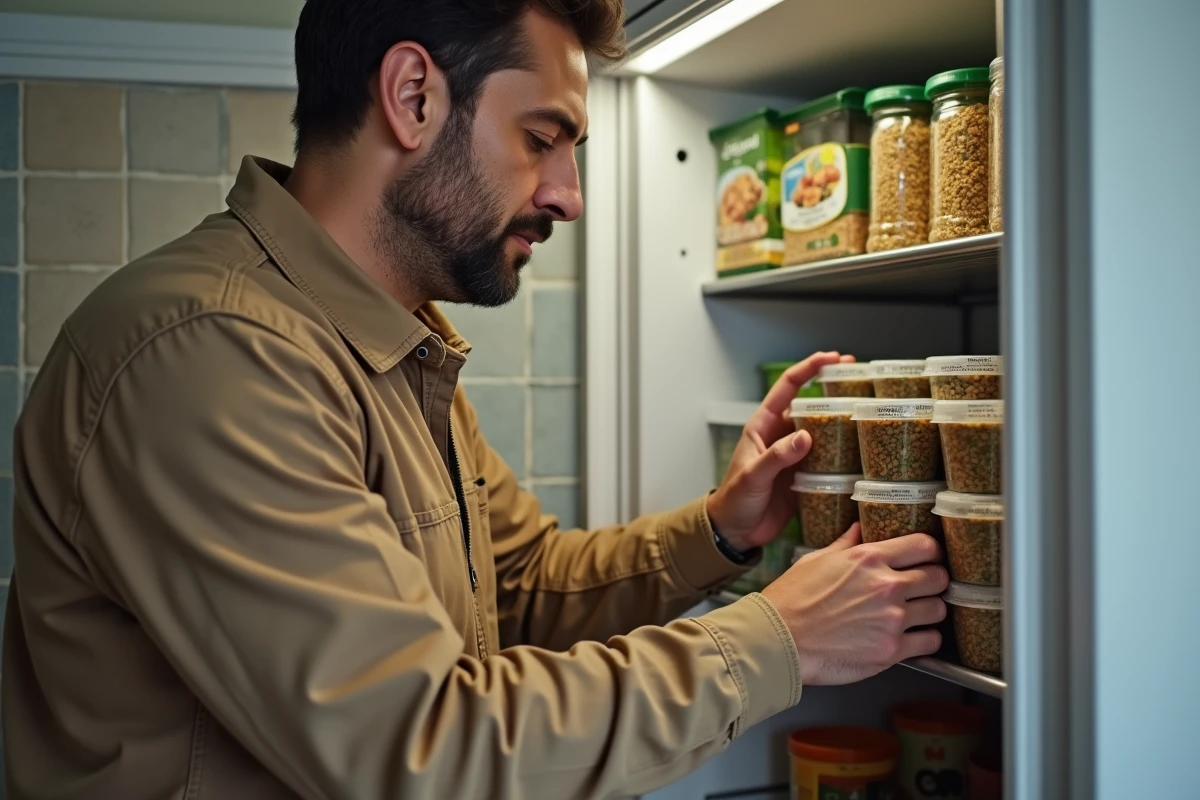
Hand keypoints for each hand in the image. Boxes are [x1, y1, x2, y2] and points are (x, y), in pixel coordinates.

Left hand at [706, 351, 853, 551]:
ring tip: (869, 410)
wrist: (736, 532)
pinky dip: (845, 452)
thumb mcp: (753, 476)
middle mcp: (782, 436)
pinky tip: (863, 449)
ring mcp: (796, 455)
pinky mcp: (807, 476)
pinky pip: (830, 459)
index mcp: (764, 426)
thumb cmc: (734, 500)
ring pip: (824, 430)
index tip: (832, 358)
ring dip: (843, 420)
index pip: (787, 388)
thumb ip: (777, 457)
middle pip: (811, 404)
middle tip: (860, 376)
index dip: (809, 369)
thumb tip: (805, 437)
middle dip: (834, 388)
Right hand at [761, 525, 948, 684]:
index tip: (928, 558)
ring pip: (939, 610)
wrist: (778, 640)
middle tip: (924, 588)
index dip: (931, 552)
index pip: (925, 545)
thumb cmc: (791, 600)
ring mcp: (891, 619)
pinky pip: (930, 643)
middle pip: (939, 577)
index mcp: (869, 558)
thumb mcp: (816, 560)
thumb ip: (845, 545)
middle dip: (934, 581)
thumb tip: (858, 530)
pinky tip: (913, 638)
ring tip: (918, 614)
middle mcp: (886, 586)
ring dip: (931, 611)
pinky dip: (926, 640)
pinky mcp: (890, 650)